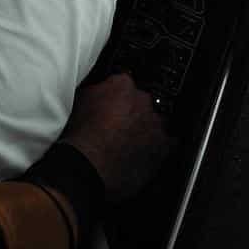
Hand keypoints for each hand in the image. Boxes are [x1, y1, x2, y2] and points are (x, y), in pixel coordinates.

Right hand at [61, 73, 171, 201]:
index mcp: (123, 85)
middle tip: (119, 126)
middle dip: (133, 113)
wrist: (88, 164)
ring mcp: (155, 124)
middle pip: (143, 103)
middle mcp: (143, 101)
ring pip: (155, 123)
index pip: (126, 84)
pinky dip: (160, 147)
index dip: (118, 97)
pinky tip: (147, 153)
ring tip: (130, 143)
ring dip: (145, 130)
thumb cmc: (81, 136)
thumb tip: (100, 90)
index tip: (114, 105)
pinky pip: (168, 144)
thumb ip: (96, 91)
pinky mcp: (162, 147)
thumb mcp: (80, 100)